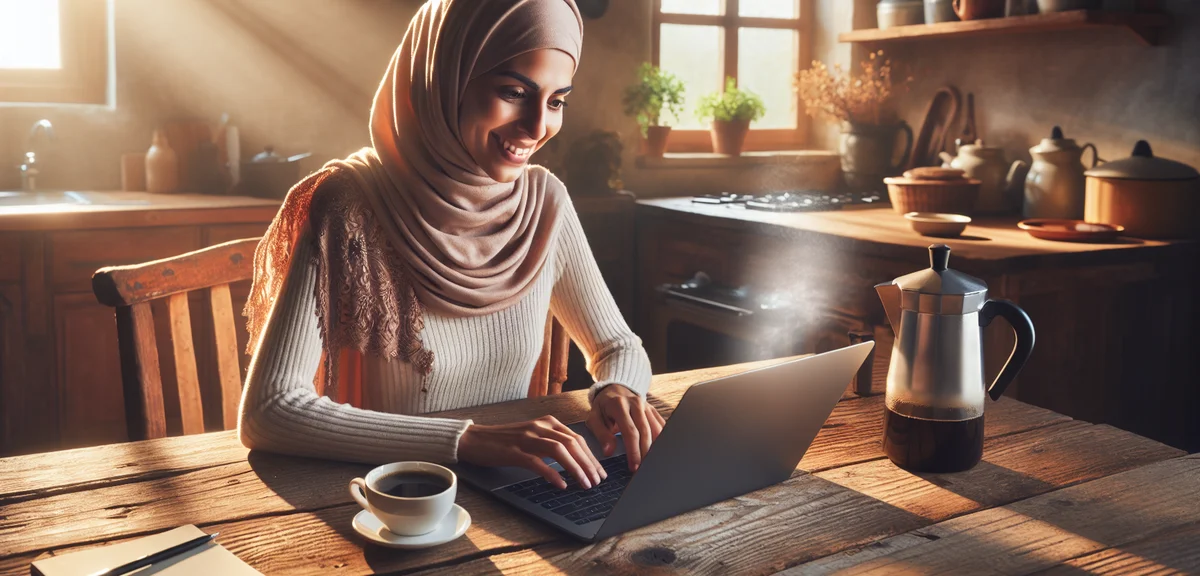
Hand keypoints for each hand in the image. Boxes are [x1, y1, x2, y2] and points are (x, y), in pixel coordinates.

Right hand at [457, 416, 604, 489]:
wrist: (474, 439)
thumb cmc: (504, 440)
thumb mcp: (532, 435)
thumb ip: (551, 441)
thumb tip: (575, 458)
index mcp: (546, 422)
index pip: (576, 438)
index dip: (591, 456)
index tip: (599, 471)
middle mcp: (539, 427)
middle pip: (572, 444)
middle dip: (588, 464)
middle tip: (597, 480)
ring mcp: (527, 438)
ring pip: (559, 451)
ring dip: (576, 469)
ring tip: (585, 484)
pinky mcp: (514, 452)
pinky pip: (538, 462)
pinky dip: (552, 474)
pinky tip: (561, 484)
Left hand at [587, 384, 664, 471]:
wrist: (614, 390)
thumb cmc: (602, 408)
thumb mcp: (594, 418)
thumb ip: (601, 434)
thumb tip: (609, 451)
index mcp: (619, 405)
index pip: (630, 431)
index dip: (633, 451)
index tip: (634, 466)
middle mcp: (636, 403)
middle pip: (645, 432)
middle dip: (645, 453)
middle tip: (642, 469)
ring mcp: (647, 405)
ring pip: (656, 429)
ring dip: (655, 448)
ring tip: (651, 463)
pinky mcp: (653, 410)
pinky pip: (661, 425)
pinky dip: (662, 439)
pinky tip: (660, 451)